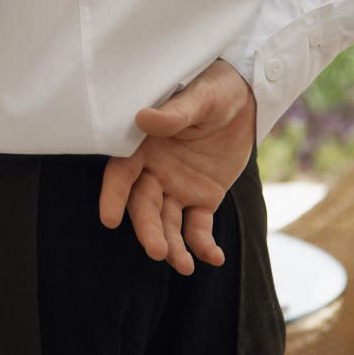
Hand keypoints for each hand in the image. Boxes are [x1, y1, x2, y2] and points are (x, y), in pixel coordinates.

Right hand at [99, 59, 255, 274]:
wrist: (245, 97)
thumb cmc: (214, 88)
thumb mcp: (199, 97)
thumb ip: (174, 113)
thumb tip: (144, 119)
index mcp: (143, 143)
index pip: (121, 173)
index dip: (113, 195)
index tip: (108, 219)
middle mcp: (154, 169)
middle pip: (144, 205)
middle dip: (148, 229)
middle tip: (158, 251)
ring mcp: (177, 186)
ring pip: (167, 221)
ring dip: (173, 245)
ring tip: (185, 266)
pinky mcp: (203, 197)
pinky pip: (199, 227)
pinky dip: (204, 244)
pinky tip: (214, 258)